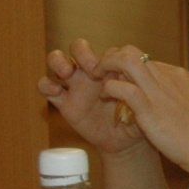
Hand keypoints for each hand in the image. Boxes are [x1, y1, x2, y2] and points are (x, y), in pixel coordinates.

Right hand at [37, 39, 145, 156]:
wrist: (124, 141)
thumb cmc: (136, 119)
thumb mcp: (142, 107)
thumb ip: (139, 96)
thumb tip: (136, 85)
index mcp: (112, 71)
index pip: (107, 53)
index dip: (110, 60)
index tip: (118, 75)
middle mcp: (90, 73)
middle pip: (78, 48)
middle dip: (82, 52)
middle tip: (92, 68)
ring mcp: (75, 85)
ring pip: (57, 60)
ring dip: (59, 61)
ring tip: (67, 72)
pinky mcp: (63, 101)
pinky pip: (46, 86)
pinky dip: (46, 85)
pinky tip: (56, 91)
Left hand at [88, 45, 188, 172]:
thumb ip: (178, 101)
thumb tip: (169, 105)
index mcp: (179, 77)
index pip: (146, 60)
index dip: (126, 66)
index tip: (119, 77)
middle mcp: (168, 78)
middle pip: (132, 52)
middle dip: (111, 57)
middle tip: (101, 71)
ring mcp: (159, 91)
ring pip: (125, 60)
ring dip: (106, 65)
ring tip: (96, 77)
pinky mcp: (149, 108)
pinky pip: (122, 87)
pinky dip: (110, 88)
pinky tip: (106, 96)